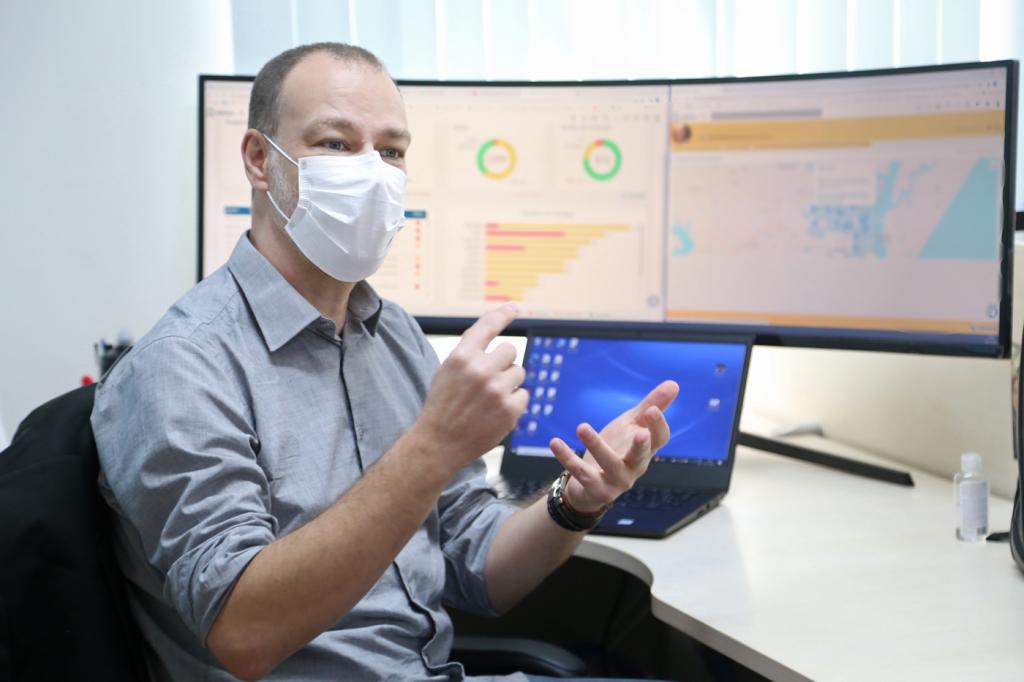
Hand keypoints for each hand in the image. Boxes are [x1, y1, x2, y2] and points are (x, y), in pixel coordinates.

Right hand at [415, 304, 527, 471]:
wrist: (439, 443)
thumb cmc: (442, 405)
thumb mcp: (446, 370)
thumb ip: (468, 351)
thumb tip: (490, 329)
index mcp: (461, 357)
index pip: (488, 326)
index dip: (503, 314)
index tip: (514, 308)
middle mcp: (480, 370)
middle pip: (510, 350)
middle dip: (503, 363)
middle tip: (488, 379)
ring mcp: (496, 390)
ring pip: (519, 372)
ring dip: (509, 382)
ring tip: (490, 398)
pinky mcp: (509, 410)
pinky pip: (524, 394)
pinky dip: (513, 402)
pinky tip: (496, 411)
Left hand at [548, 380, 678, 514]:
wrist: (590, 485)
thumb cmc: (617, 448)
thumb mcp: (632, 425)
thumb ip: (651, 406)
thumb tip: (674, 384)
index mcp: (646, 450)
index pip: (659, 439)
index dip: (658, 425)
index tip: (652, 409)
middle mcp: (635, 467)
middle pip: (640, 457)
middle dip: (641, 446)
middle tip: (640, 432)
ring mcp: (616, 481)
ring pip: (608, 464)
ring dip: (596, 445)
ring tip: (582, 426)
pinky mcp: (595, 489)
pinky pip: (580, 473)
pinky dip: (567, 457)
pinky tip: (555, 441)